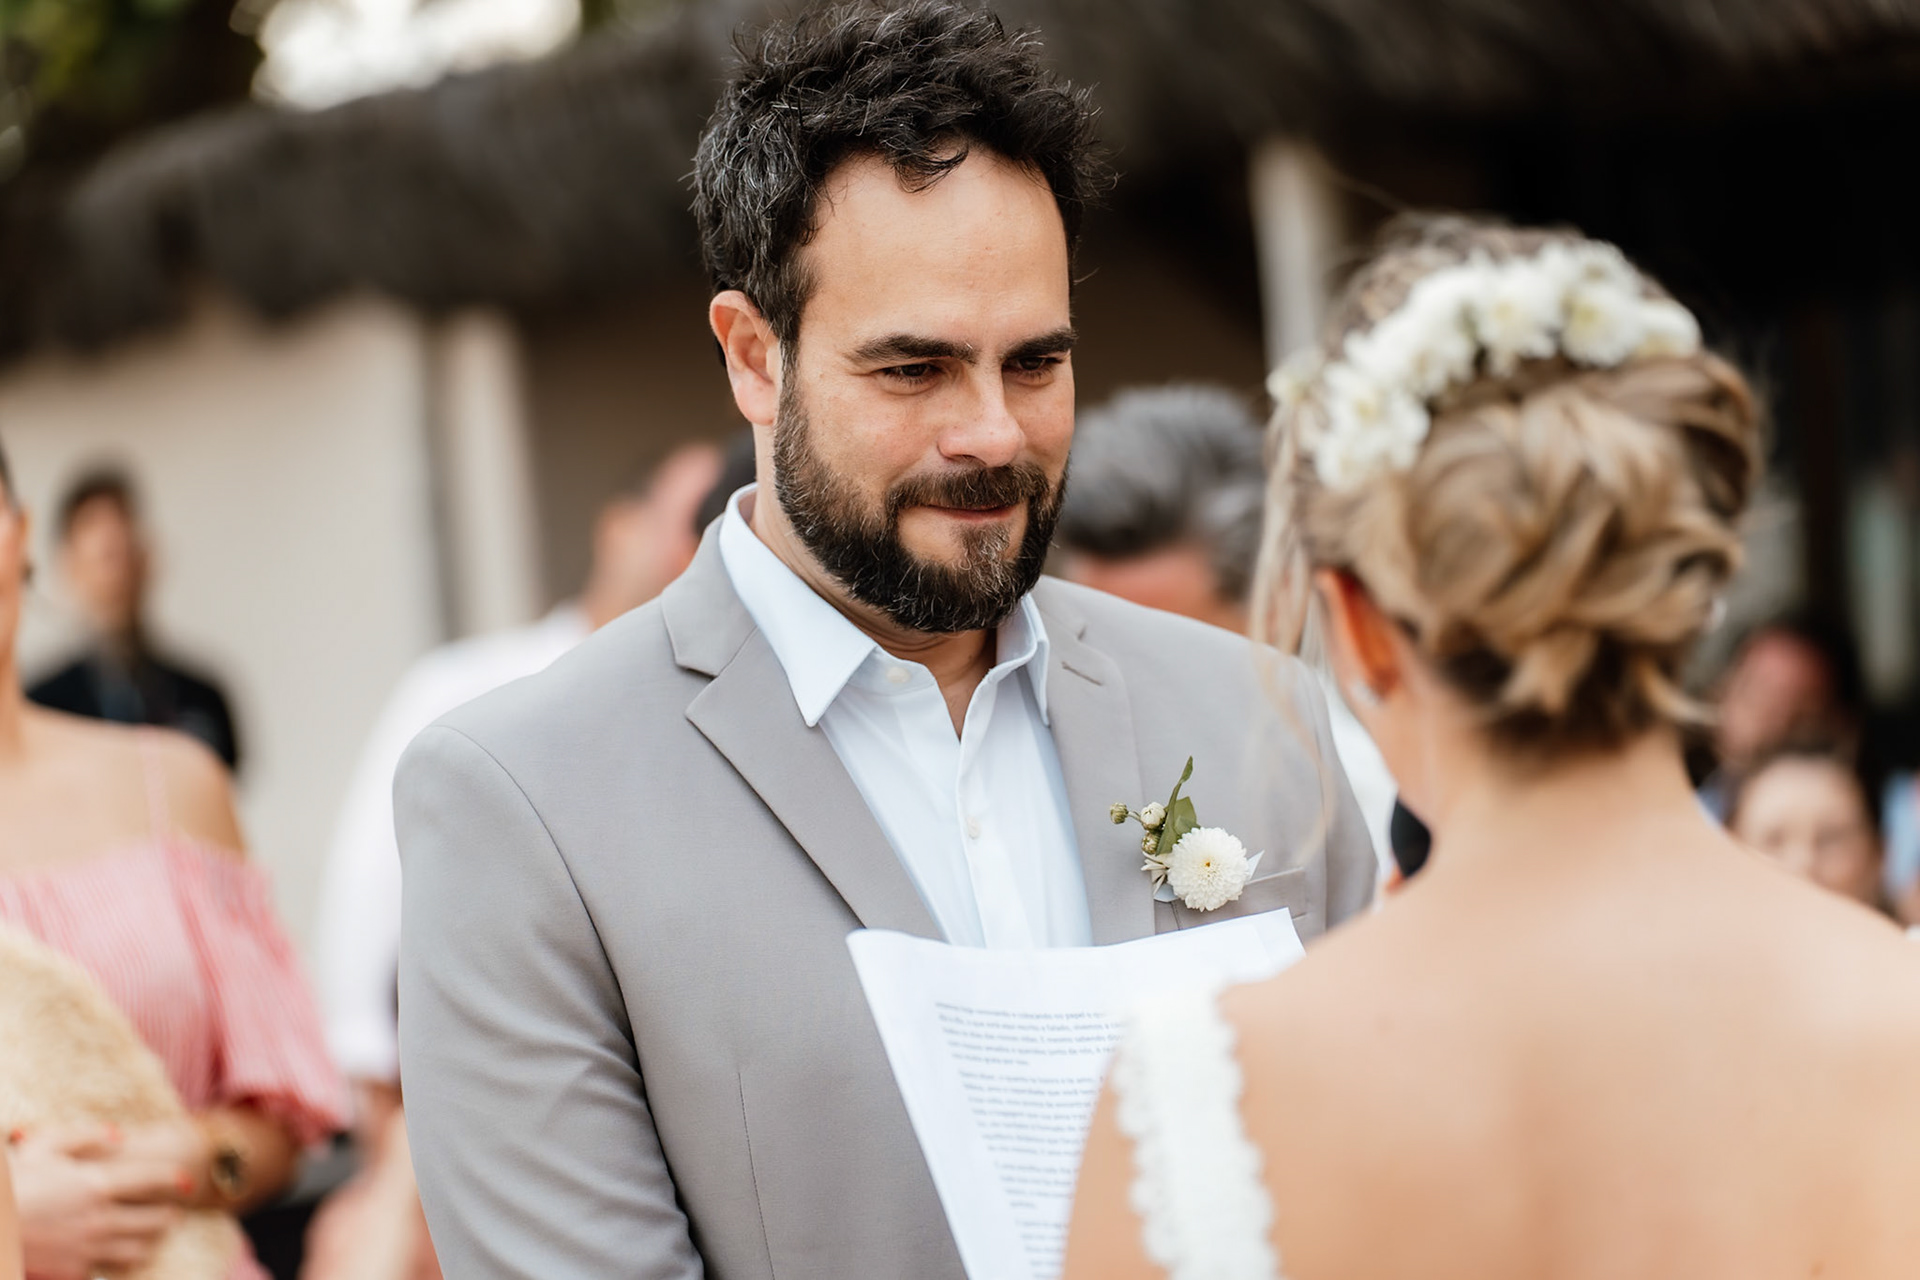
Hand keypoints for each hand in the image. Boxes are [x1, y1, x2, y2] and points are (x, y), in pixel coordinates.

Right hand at [8, 1125, 185, 1279]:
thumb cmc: (14, 1181)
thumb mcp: (44, 1145)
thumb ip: (85, 1135)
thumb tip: (119, 1135)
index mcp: (97, 1184)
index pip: (153, 1179)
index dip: (175, 1179)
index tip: (186, 1182)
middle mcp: (100, 1218)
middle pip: (156, 1220)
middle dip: (168, 1215)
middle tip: (170, 1211)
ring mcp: (88, 1247)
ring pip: (140, 1249)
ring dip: (150, 1241)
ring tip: (150, 1233)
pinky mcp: (74, 1270)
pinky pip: (110, 1268)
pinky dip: (118, 1261)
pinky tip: (114, 1251)